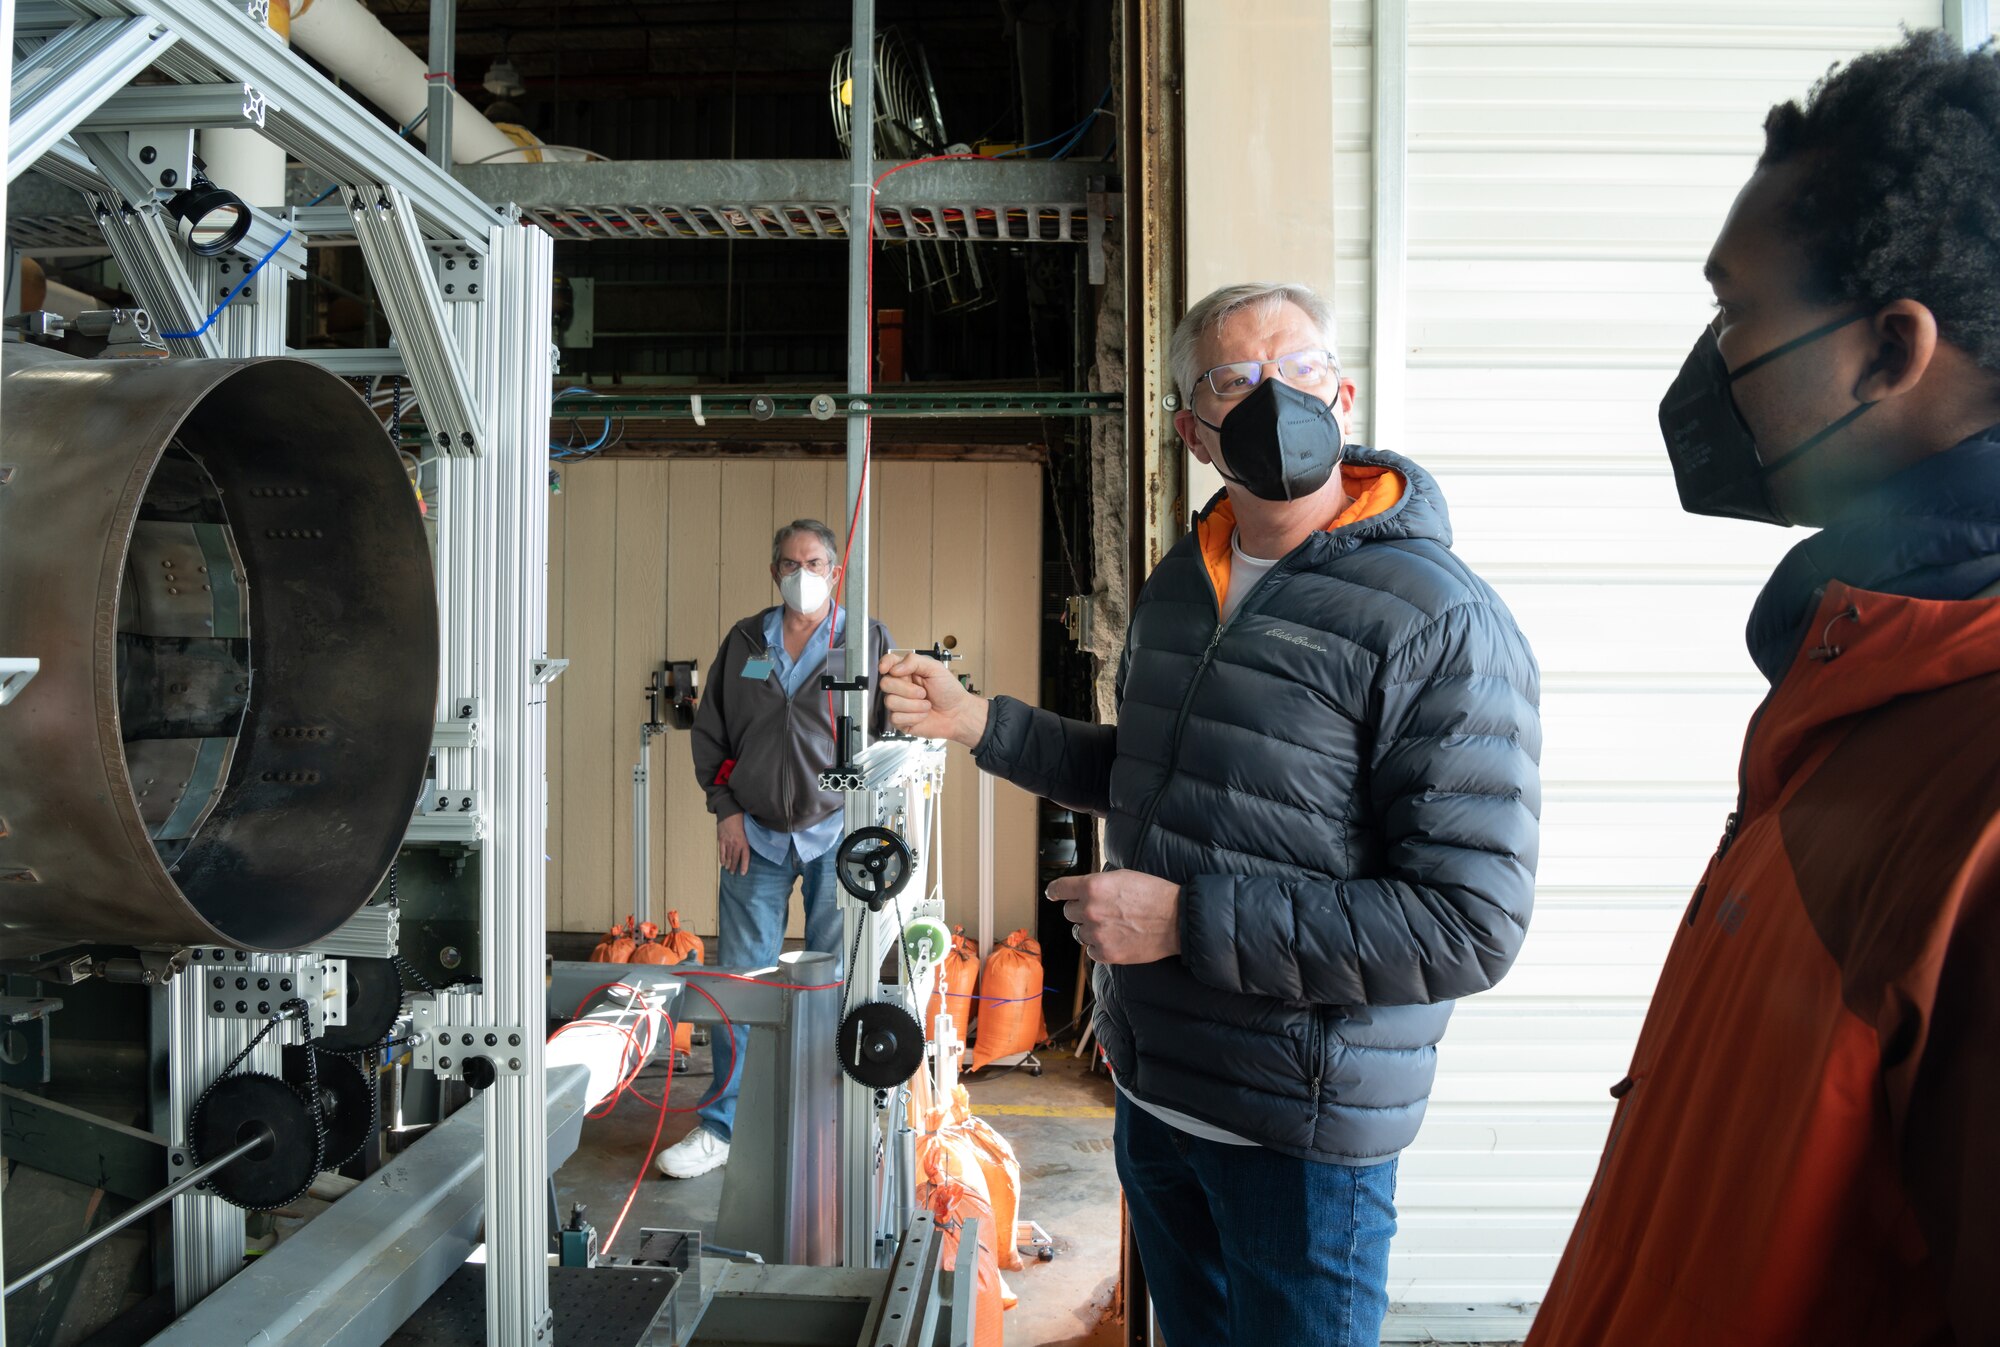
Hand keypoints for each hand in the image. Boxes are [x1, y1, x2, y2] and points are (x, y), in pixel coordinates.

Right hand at [717, 814, 750, 875]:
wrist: (729, 813)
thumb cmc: (740, 820)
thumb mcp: (746, 830)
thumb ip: (745, 840)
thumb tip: (746, 849)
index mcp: (744, 841)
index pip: (745, 856)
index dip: (744, 865)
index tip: (743, 873)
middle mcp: (736, 843)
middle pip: (735, 858)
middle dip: (734, 867)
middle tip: (732, 873)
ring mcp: (728, 842)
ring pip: (728, 856)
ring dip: (728, 864)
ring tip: (728, 869)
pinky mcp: (721, 840)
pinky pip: (721, 851)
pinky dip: (722, 858)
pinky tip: (722, 863)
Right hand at [877, 652, 989, 747]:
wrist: (957, 714)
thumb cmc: (949, 691)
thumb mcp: (935, 668)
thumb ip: (914, 661)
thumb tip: (895, 667)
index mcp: (907, 671)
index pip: (888, 663)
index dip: (884, 664)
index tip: (886, 669)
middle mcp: (901, 687)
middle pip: (885, 683)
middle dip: (907, 689)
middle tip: (923, 692)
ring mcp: (899, 704)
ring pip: (890, 702)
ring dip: (913, 705)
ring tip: (926, 705)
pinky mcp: (900, 720)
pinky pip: (896, 718)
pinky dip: (913, 717)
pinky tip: (922, 715)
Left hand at [1047, 870, 1181, 964]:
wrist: (1177, 919)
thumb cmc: (1154, 894)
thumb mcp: (1122, 877)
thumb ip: (1098, 883)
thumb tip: (1082, 889)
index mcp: (1092, 887)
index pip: (1059, 889)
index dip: (1055, 891)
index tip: (1054, 894)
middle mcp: (1090, 910)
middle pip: (1068, 912)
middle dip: (1081, 910)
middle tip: (1101, 910)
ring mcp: (1097, 934)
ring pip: (1079, 933)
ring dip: (1091, 930)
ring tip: (1114, 925)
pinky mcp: (1107, 953)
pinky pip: (1091, 951)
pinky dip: (1101, 946)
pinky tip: (1117, 938)